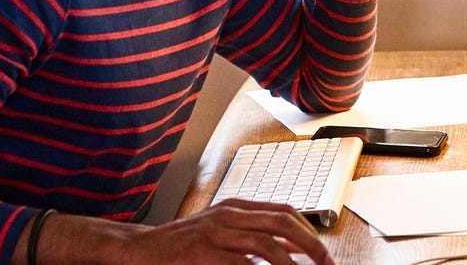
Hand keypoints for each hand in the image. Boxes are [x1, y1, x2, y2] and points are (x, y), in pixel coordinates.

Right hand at [116, 199, 333, 264]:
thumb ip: (252, 236)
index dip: (310, 230)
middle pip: (283, 222)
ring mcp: (216, 232)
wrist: (141, 250)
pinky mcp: (204, 252)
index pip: (284, 211)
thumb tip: (292, 248)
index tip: (324, 252)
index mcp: (236, 207)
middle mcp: (229, 215)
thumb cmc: (182, 245)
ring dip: (291, 264)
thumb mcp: (221, 232)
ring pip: (267, 244)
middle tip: (326, 264)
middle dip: (311, 244)